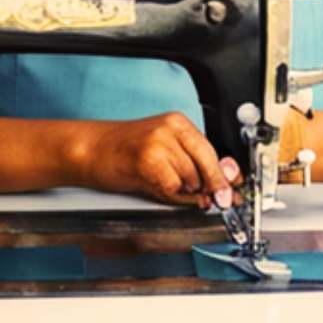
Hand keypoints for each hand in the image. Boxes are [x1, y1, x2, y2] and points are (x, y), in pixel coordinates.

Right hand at [70, 113, 238, 205]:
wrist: (90, 150)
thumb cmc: (125, 153)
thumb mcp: (164, 153)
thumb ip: (193, 166)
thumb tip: (222, 186)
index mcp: (178, 122)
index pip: (212, 151)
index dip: (223, 176)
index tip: (231, 192)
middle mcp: (170, 127)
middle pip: (206, 166)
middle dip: (210, 187)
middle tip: (211, 200)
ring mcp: (159, 142)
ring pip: (190, 180)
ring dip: (184, 193)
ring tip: (162, 184)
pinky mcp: (147, 159)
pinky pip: (172, 187)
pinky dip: (168, 195)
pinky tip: (153, 186)